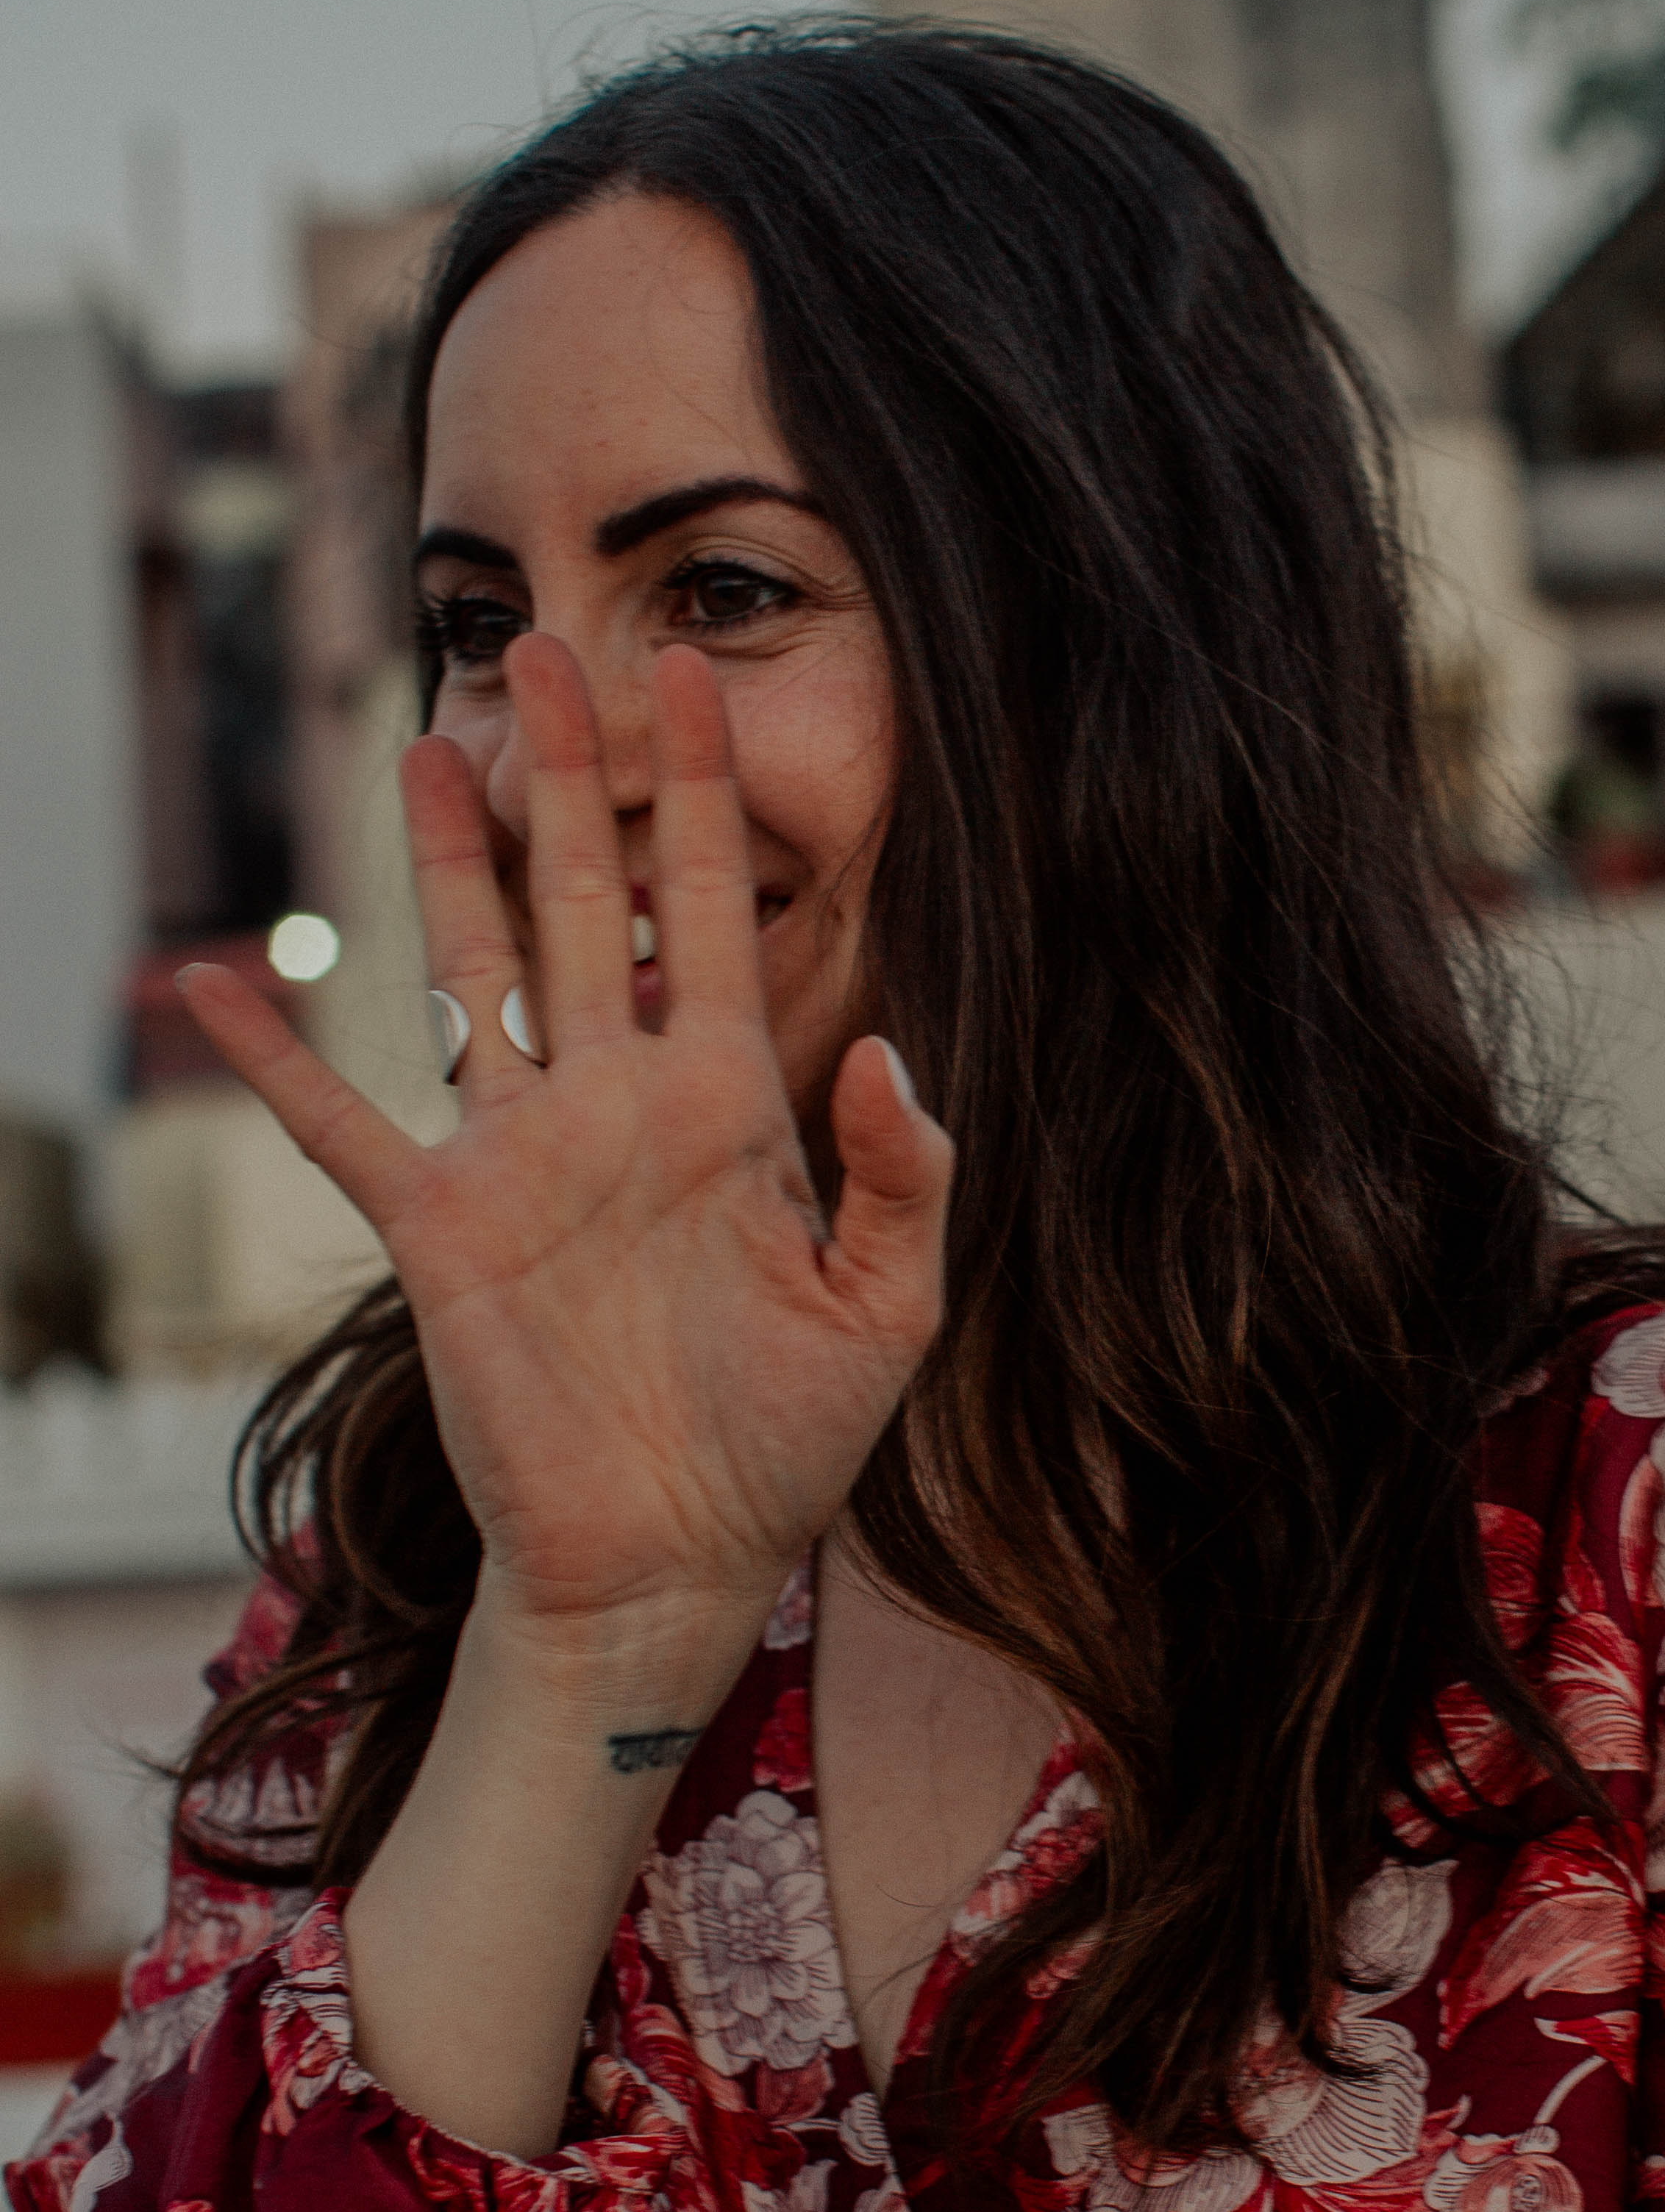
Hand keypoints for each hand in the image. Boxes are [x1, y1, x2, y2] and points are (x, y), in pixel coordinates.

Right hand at [181, 638, 949, 1663]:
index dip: (700, 794)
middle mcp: (616, 1101)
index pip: (711, 910)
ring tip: (428, 746)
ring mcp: (522, 1156)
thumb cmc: (790, 1442)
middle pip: (583, 900)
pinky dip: (274, 1059)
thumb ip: (903, 1174)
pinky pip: (341, 1126)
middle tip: (550, 650)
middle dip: (571, 776)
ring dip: (444, 861)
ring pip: (471, 971)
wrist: (679, 1561)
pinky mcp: (440, 1229)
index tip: (697, 676)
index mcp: (727, 1101)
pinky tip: (213, 981)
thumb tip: (887, 1048)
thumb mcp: (888, 1308)